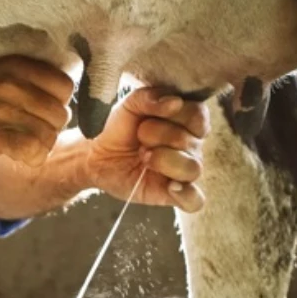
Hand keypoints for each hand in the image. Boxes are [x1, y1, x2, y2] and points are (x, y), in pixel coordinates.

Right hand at [0, 55, 74, 166]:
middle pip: (60, 115)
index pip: (65, 87)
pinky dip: (30, 159)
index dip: (55, 106)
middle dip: (47, 130)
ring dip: (37, 148)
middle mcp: (12, 83)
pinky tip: (14, 157)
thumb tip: (64, 108)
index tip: (36, 116)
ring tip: (15, 146)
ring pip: (49, 136)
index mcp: (17, 66)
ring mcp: (2, 109)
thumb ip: (29, 85)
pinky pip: (34, 151)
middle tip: (23, 135)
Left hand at [85, 87, 210, 211]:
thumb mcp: (129, 105)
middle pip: (190, 141)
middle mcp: (192, 146)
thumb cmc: (120, 128)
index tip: (148, 117)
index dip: (174, 116)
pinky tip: (170, 186)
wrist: (98, 156)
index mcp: (187, 120)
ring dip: (164, 161)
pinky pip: (195, 200)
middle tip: (139, 139)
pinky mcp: (175, 194)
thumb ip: (149, 97)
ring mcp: (185, 171)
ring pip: (193, 168)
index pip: (198, 115)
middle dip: (158, 137)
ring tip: (144, 157)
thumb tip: (175, 102)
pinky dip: (186, 194)